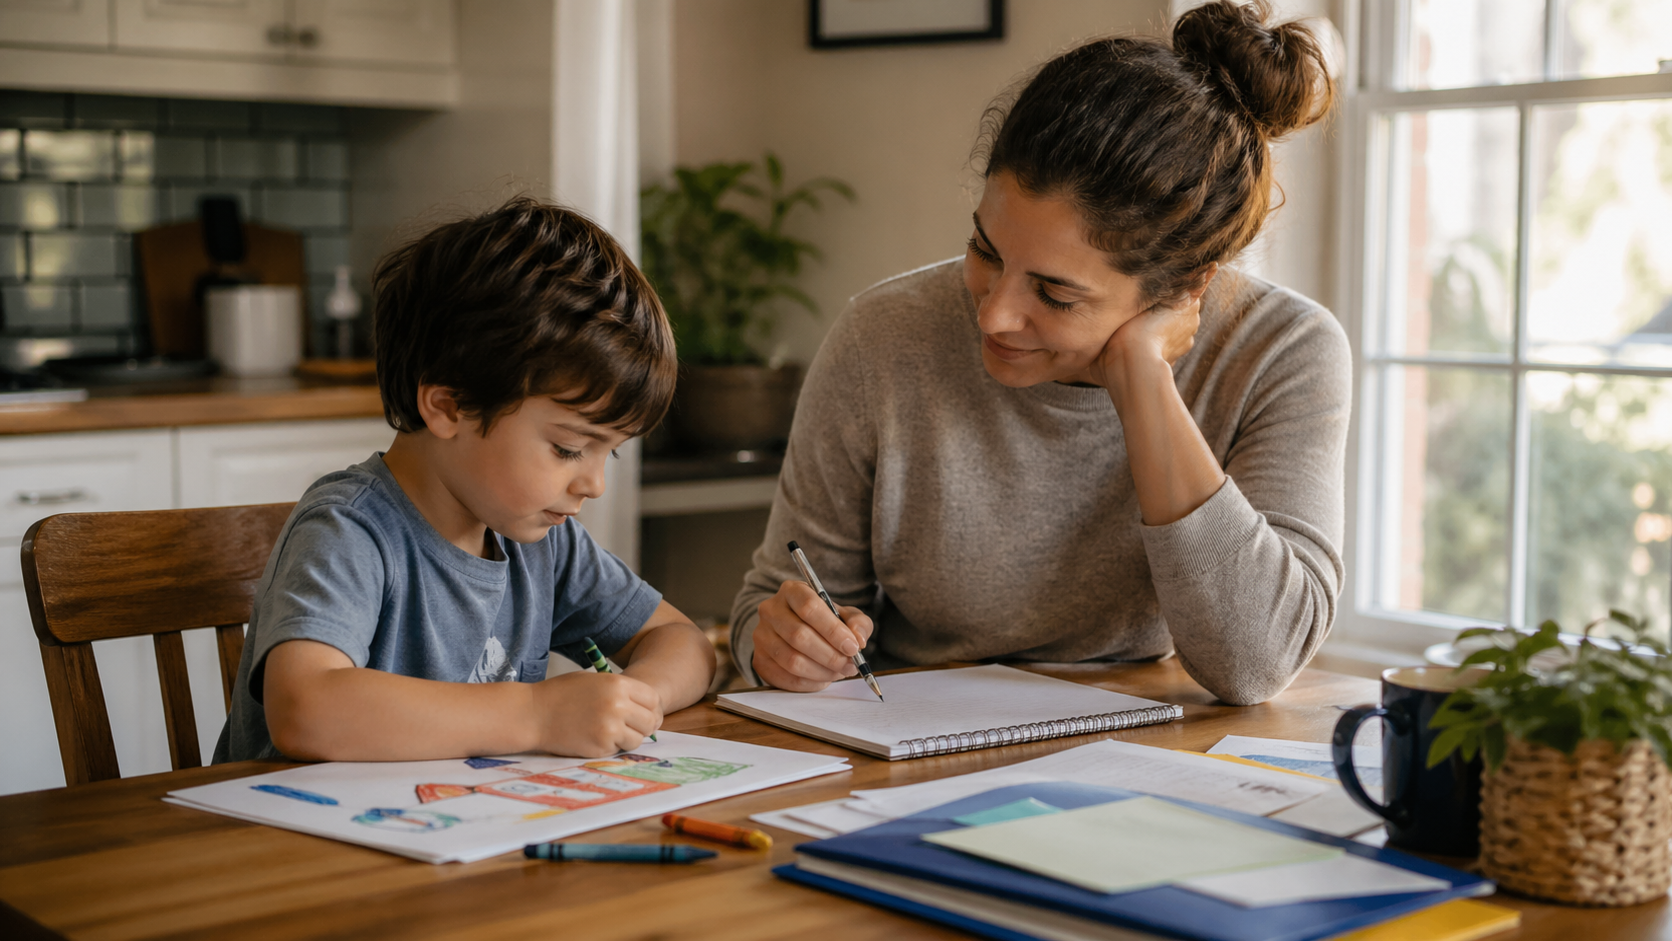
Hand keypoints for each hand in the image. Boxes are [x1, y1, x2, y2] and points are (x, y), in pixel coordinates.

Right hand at [531, 670, 661, 756]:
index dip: (650, 708)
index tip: (644, 713)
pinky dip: (611, 747)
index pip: (653, 699)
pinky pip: (618, 749)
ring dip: (628, 738)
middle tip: (630, 727)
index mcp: (619, 685)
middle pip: (650, 721)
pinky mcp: (600, 746)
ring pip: (637, 739)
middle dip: (643, 726)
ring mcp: (610, 728)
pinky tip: (594, 737)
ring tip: (610, 732)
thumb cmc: (561, 695)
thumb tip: (646, 708)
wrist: (533, 714)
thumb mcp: (594, 681)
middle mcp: (618, 706)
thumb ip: (621, 691)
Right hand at [752, 580, 873, 691]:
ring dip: (822, 672)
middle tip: (850, 665)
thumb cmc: (823, 622)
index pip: (809, 607)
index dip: (833, 630)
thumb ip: (858, 623)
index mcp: (792, 591)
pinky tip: (823, 678)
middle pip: (799, 636)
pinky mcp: (759, 660)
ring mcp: (761, 636)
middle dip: (830, 656)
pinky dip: (810, 683)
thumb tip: (858, 639)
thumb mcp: (845, 616)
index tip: (852, 647)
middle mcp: (771, 610)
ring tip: (839, 672)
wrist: (797, 632)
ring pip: (792, 660)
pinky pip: (786, 678)